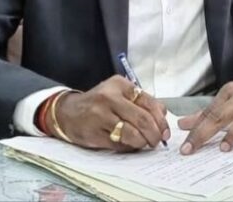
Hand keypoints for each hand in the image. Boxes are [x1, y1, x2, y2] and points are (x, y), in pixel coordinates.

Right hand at [52, 75, 169, 151]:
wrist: (67, 112)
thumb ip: (140, 101)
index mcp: (119, 85)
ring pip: (132, 134)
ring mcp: (100, 116)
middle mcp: (109, 98)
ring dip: (143, 142)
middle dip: (155, 134)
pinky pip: (119, 144)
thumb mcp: (118, 93)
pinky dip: (129, 147)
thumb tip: (163, 116)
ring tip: (145, 144)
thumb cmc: (98, 103)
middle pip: (142, 119)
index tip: (165, 131)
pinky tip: (129, 145)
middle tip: (158, 141)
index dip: (161, 120)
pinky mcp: (94, 133)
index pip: (149, 103)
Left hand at [177, 71, 232, 154]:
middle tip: (193, 148)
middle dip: (205, 132)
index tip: (185, 147)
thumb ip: (206, 113)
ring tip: (225, 148)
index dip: (195, 130)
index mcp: (228, 93)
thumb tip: (182, 124)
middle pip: (221, 115)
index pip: (208, 113)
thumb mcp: (228, 98)